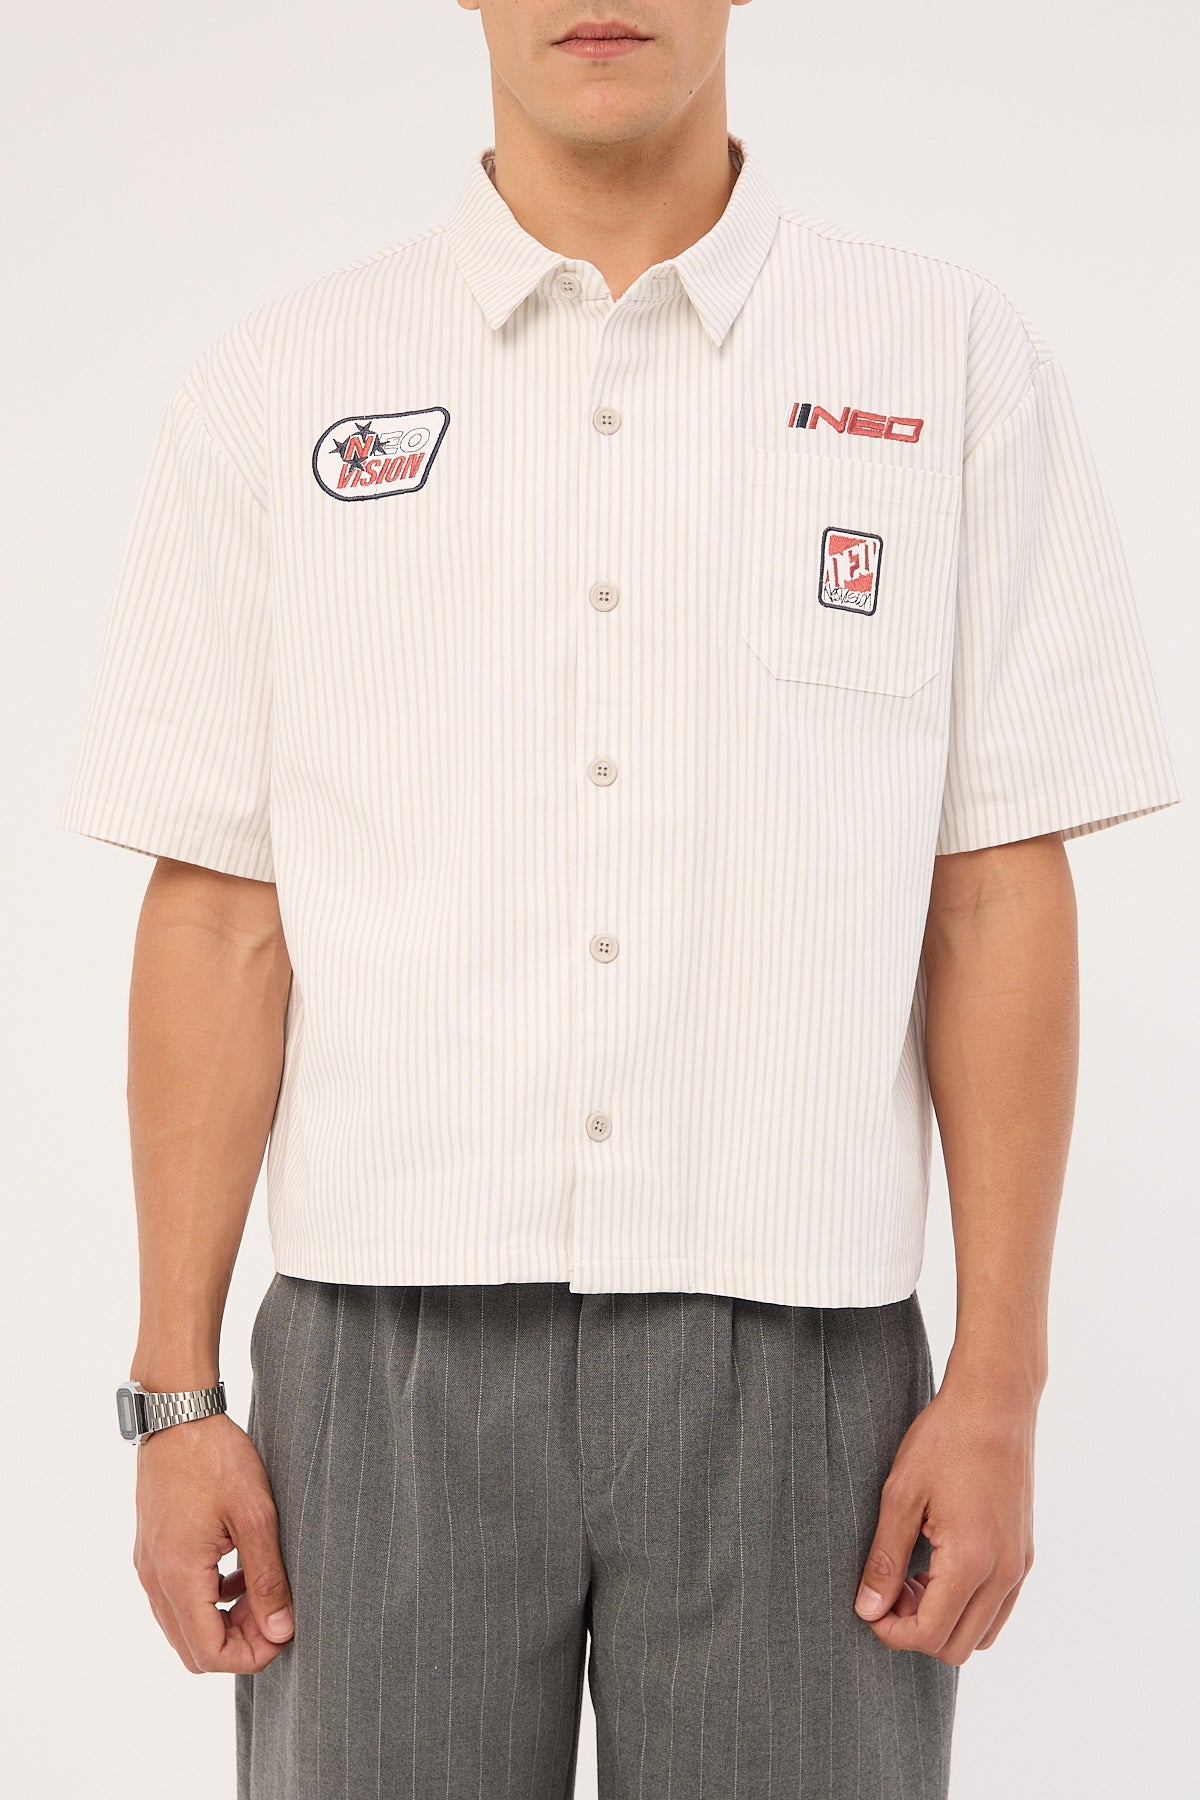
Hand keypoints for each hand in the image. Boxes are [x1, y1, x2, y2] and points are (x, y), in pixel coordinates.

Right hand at [132, 1411, 294, 1673]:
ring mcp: (148, 1565)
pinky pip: (177, 1598)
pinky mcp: (152, 1550)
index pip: (209, 1654)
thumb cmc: (217, 1457)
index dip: (251, 1656)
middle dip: (239, 1643)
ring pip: (184, 1626)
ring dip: (224, 1622)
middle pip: (194, 1649)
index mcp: (178, 1575)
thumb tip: (282, 1631)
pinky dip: (209, 1600)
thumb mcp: (256, 1516)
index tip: (285, 1631)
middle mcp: (154, 1579)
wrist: (178, 1414)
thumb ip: (267, 1578)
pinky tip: (240, 1573)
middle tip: (276, 1611)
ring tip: (263, 1591)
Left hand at [853, 1375, 1036, 1663]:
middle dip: (916, 1630)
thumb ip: (884, 1559)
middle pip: (958, 1646)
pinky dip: (968, 1605)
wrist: (996, 1403)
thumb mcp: (901, 1494)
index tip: (868, 1606)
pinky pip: (999, 1607)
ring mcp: (1020, 1565)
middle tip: (888, 1588)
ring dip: (944, 1620)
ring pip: (983, 1633)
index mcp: (971, 1561)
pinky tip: (938, 1564)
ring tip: (912, 1575)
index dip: (891, 1632)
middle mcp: (1004, 1573)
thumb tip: (868, 1610)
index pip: (930, 1634)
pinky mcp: (1025, 1553)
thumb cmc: (944, 1439)